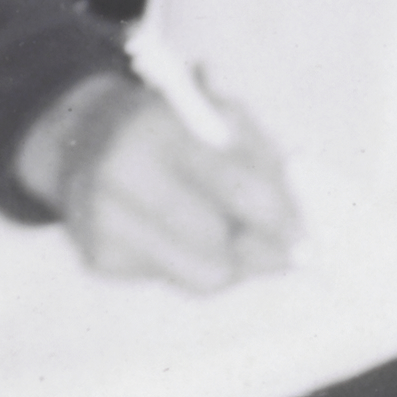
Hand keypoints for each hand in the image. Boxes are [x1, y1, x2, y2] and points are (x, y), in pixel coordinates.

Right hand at [18, 72, 296, 290]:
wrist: (87, 138)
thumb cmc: (177, 125)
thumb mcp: (221, 117)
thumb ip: (264, 161)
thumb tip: (302, 223)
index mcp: (156, 126)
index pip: (229, 183)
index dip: (276, 215)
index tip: (309, 235)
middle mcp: (121, 176)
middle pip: (214, 241)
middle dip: (262, 248)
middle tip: (292, 251)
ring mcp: (103, 222)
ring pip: (198, 273)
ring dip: (237, 262)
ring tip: (251, 242)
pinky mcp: (97, 258)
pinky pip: (173, 279)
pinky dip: (198, 262)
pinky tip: (196, 236)